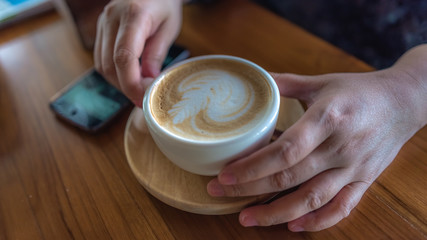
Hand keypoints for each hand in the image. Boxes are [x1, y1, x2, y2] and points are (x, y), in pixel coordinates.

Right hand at [94, 0, 182, 106]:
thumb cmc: (164, 4)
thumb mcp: (170, 28)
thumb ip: (157, 54)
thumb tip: (149, 82)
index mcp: (133, 15)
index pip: (124, 56)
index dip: (131, 83)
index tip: (143, 97)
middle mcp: (111, 18)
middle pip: (110, 64)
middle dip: (126, 87)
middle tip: (144, 98)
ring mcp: (102, 23)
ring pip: (102, 65)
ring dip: (119, 82)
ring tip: (138, 89)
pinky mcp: (100, 29)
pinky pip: (101, 59)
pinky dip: (114, 73)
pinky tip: (129, 77)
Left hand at [207, 46, 426, 231]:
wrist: (405, 101)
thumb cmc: (360, 90)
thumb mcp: (322, 82)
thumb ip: (286, 84)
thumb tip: (255, 80)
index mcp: (326, 118)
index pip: (284, 151)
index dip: (252, 166)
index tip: (225, 174)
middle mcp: (340, 147)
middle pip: (289, 177)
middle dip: (250, 189)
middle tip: (218, 192)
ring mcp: (354, 168)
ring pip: (312, 199)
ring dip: (276, 214)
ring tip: (246, 218)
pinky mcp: (365, 180)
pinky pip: (342, 208)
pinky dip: (318, 221)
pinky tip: (293, 226)